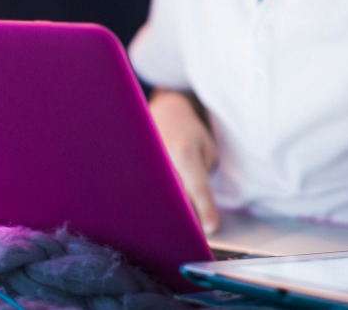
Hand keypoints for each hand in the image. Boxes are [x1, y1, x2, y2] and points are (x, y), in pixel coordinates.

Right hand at [149, 89, 219, 234]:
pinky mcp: (136, 170)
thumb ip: (203, 175)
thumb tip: (195, 204)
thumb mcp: (207, 148)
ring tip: (172, 232)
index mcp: (183, 153)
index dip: (206, 210)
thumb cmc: (191, 131)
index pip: (197, 188)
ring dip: (166, 213)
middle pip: (174, 198)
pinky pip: (147, 192)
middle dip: (183, 218)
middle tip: (191, 237)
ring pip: (158, 198)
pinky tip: (157, 216)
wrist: (164, 110)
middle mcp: (161, 160)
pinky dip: (154, 203)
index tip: (211, 229)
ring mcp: (145, 165)